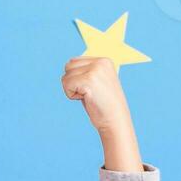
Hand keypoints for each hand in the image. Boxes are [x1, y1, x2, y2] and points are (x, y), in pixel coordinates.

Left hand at [61, 57, 143, 171]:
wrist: (115, 120)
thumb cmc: (103, 105)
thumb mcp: (96, 82)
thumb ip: (85, 71)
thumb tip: (68, 64)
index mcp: (104, 60)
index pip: (74, 62)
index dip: (76, 78)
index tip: (90, 89)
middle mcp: (100, 62)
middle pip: (68, 67)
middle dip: (72, 83)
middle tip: (88, 94)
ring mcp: (95, 70)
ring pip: (66, 76)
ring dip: (72, 90)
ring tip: (88, 96)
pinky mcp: (89, 80)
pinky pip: (66, 84)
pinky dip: (71, 95)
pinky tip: (86, 99)